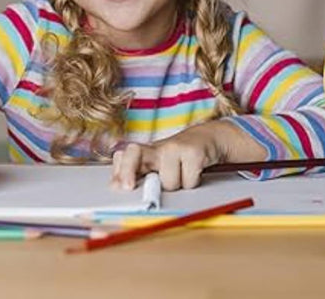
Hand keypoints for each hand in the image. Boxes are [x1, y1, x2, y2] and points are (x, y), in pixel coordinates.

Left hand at [111, 119, 265, 190]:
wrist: (208, 137)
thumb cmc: (180, 156)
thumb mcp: (159, 163)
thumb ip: (138, 173)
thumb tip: (116, 186)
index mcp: (147, 152)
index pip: (125, 154)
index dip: (119, 169)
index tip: (119, 186)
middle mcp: (158, 148)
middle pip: (133, 154)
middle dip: (128, 171)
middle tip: (129, 187)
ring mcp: (175, 147)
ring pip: (167, 181)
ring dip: (176, 185)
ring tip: (181, 176)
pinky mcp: (193, 152)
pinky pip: (188, 181)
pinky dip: (192, 183)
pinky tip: (194, 172)